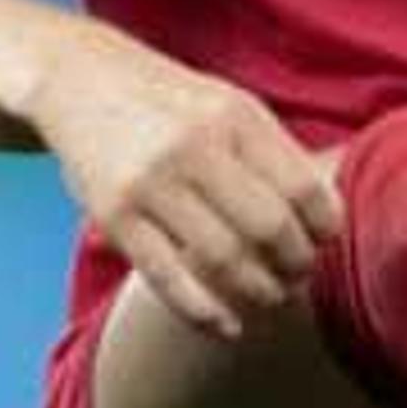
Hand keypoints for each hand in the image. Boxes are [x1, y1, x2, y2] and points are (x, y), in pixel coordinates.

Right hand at [30, 37, 344, 339]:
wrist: (79, 80)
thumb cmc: (171, 103)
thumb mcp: (228, 105)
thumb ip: (273, 153)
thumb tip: (327, 216)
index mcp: (235, 117)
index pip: (303, 188)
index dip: (325, 227)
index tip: (326, 241)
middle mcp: (195, 147)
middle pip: (270, 228)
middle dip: (296, 263)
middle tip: (300, 275)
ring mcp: (151, 182)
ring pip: (223, 258)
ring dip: (259, 290)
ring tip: (271, 296)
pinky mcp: (113, 216)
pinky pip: (168, 279)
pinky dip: (205, 313)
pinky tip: (228, 327)